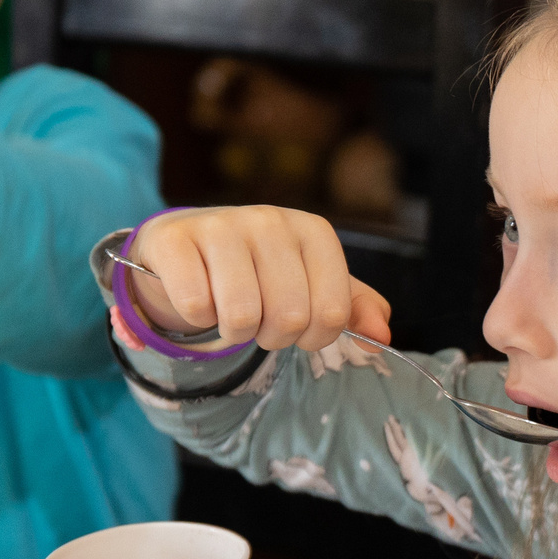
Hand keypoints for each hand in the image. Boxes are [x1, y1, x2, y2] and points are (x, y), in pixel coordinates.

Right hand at [116, 206, 392, 354]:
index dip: (316, 338)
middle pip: (290, 317)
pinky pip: (196, 307)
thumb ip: (354, 310)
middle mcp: (271, 220)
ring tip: (232, 312)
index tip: (300, 327)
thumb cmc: (261, 270)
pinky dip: (198, 319)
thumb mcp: (313, 285)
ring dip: (236, 332)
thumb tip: (381, 336)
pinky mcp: (175, 239)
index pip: (333, 313)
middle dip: (275, 337)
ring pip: (242, 316)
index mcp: (313, 232)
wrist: (192, 244)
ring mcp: (221, 225)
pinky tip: (200, 297)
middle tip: (262, 322)